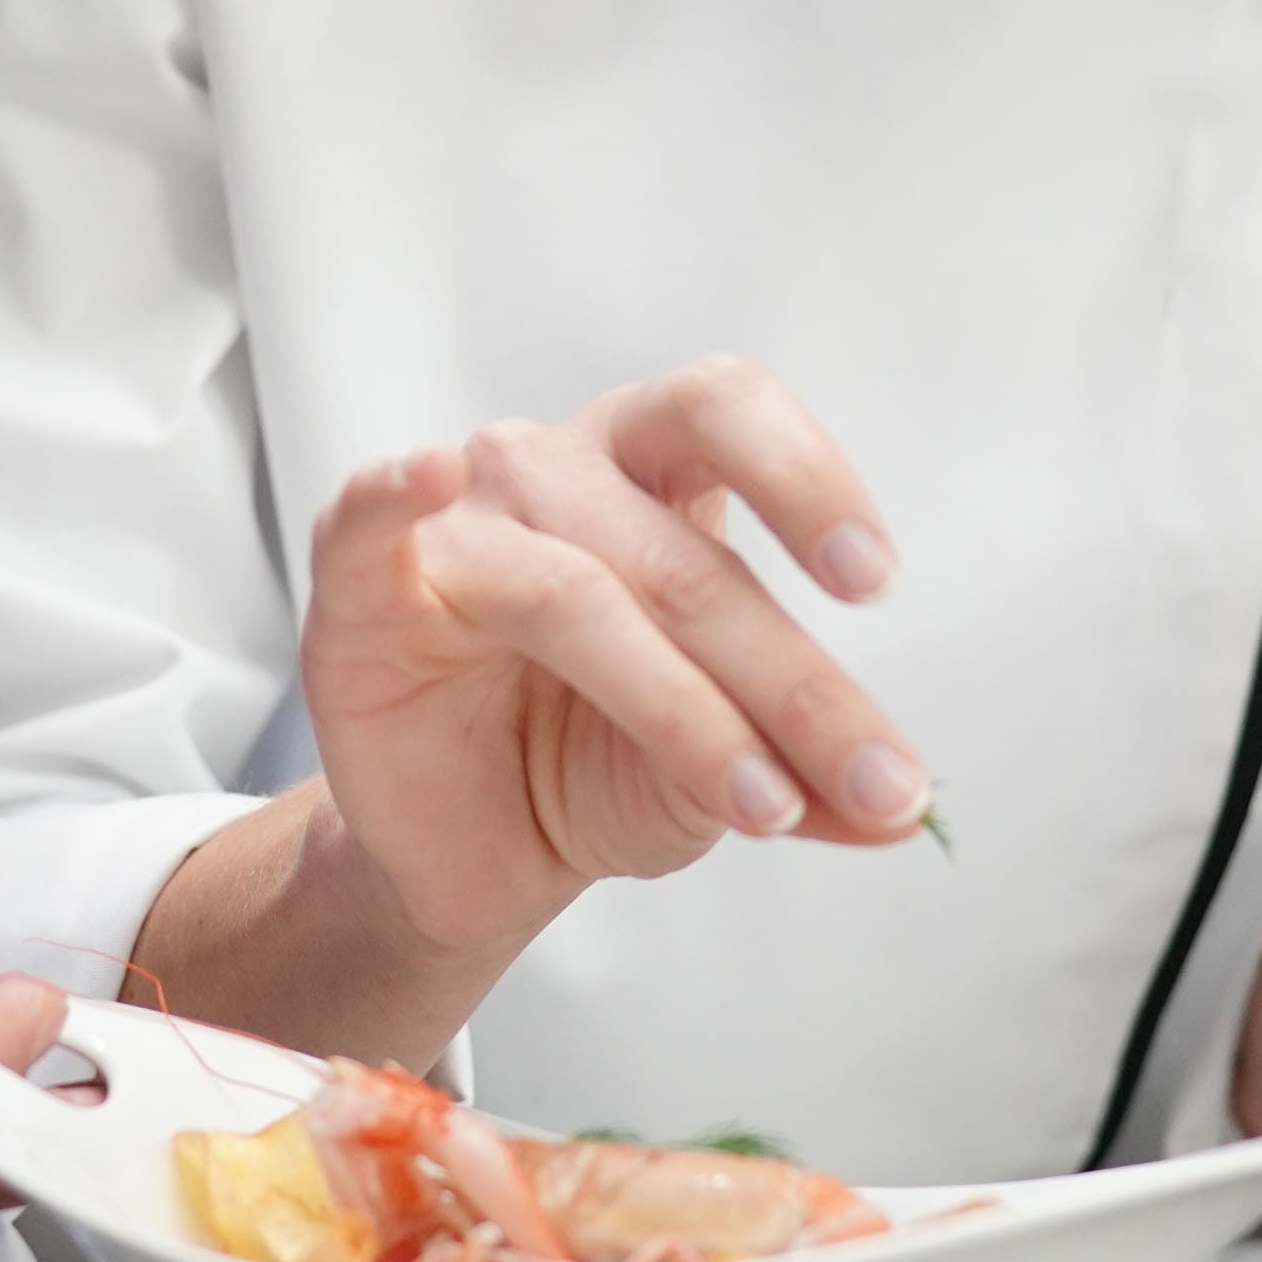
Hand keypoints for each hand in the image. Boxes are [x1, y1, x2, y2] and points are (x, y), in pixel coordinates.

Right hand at [291, 355, 930, 970]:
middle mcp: (555, 471)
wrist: (473, 850)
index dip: (807, 478)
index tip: (874, 581)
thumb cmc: (599, 764)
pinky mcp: (359, 595)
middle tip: (876, 784)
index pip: (730, 411)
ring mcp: (457, 524)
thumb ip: (807, 782)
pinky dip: (389, 493)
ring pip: (576, 594)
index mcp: (652, 469)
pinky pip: (365, 525)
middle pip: (682, 557)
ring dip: (683, 708)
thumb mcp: (727, 778)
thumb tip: (901, 814)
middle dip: (792, 684)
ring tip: (760, 804)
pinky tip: (426, 474)